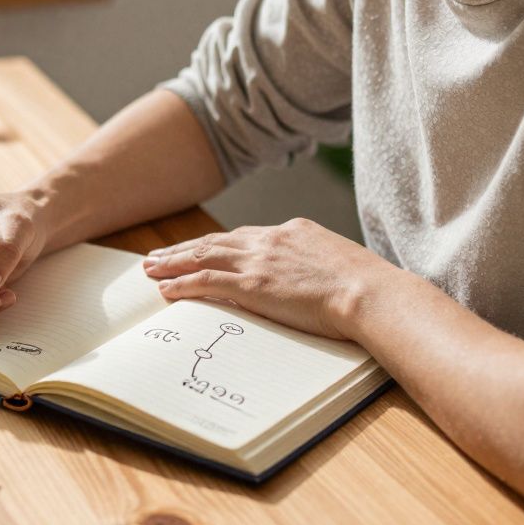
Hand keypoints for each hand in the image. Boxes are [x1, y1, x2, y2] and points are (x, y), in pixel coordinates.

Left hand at [141, 218, 399, 340]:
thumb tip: (309, 280)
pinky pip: (207, 282)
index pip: (243, 236)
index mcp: (293, 231)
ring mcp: (260, 261)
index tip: (197, 248)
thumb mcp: (339, 263)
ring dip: (173, 263)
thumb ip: (314, 265)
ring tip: (150, 269)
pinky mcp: (253, 285)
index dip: (215, 243)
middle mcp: (271, 240)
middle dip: (183, 249)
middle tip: (158, 256)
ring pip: (203, 257)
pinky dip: (182, 284)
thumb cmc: (368, 287)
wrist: (373, 293)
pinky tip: (166, 289)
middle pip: (215, 242)